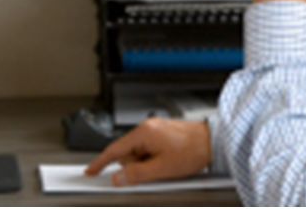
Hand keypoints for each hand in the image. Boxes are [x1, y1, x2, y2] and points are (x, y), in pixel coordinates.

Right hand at [84, 118, 210, 185]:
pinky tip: (168, 163)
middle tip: (153, 173)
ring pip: (139, 153)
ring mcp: (156, 130)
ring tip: (166, 167)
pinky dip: (154, 160)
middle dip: (135, 167)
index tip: (91, 171)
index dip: (101, 162)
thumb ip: (137, 174)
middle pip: (127, 153)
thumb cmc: (192, 151)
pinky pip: (150, 150)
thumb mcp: (162, 169)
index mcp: (143, 133)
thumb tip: (119, 178)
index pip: (114, 149)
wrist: (214, 142)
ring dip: (147, 164)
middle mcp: (147, 127)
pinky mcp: (163, 134)